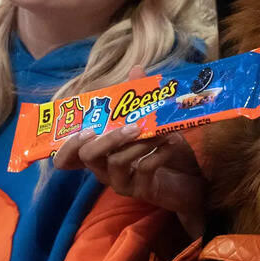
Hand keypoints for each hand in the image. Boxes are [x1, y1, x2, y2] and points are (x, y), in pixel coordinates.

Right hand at [51, 67, 206, 237]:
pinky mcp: (142, 191)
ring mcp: (122, 182)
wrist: (194, 181)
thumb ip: (140, 99)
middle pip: (88, 156)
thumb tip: (136, 68)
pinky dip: (158, 154)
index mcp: (102, 153)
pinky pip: (143, 170)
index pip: (69, 157)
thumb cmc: (167, 151)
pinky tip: (171, 143)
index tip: (85, 128)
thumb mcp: (153, 124)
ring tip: (159, 131)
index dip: (66, 147)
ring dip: (138, 143)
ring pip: (116, 163)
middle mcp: (106, 169)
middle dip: (106, 138)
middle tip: (131, 126)